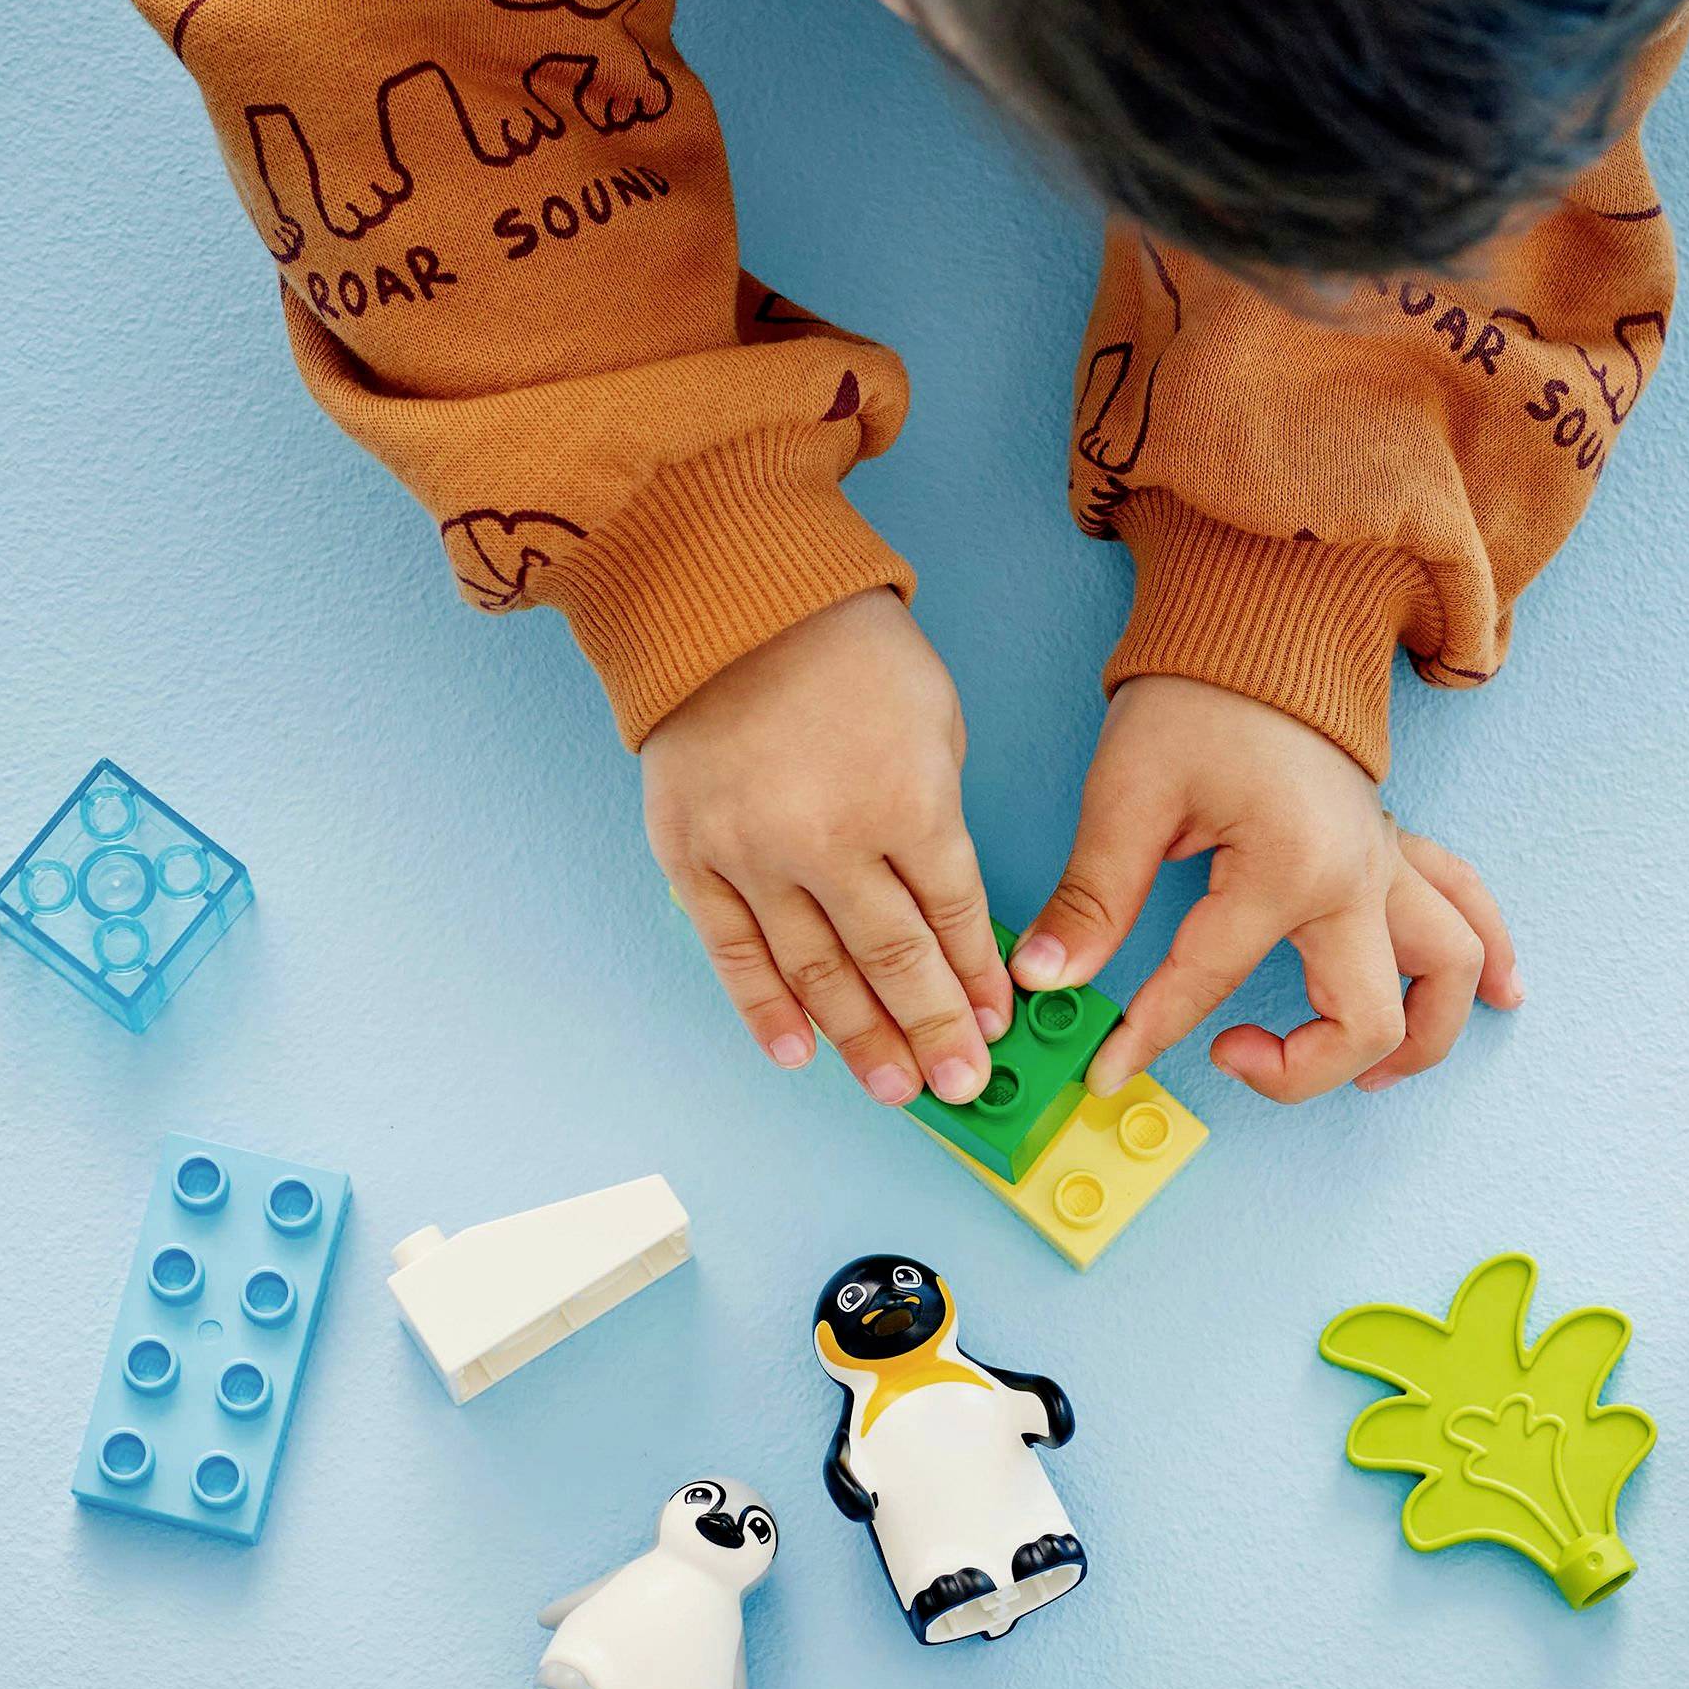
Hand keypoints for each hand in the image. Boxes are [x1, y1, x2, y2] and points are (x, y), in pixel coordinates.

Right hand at [644, 589, 1012, 1106]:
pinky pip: (733, 953)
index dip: (977, 981)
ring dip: (861, 1040)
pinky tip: (798, 1054)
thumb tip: (945, 912)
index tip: (996, 1024)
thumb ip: (939, 818)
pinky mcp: (692, 857)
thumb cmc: (847, 650)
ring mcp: (753, 855)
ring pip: (817, 974)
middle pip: (893, 963)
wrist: (727, 599)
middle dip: (932, 1033)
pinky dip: (766, 1009)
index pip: (954, 920)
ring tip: (895, 1089)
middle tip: (959, 1086)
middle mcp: (830, 842)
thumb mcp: (935, 722)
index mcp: (908, 802)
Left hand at [1014, 676, 1520, 1102]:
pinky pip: (1467, 910)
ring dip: (1420, 1038)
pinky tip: (1499, 999)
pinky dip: (1487, 960)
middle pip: (1370, 1020)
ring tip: (1364, 1078)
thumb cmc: (1194, 696)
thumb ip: (1094, 897)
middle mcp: (1358, 878)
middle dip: (1304, 1070)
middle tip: (1230, 1057)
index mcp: (1289, 867)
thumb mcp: (1128, 792)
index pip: (1209, 985)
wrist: (1257, 619)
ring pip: (1449, 973)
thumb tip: (1044, 979)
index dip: (1148, 1037)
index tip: (1103, 1069)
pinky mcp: (1397, 848)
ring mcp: (1389, 864)